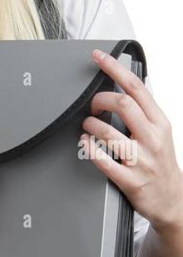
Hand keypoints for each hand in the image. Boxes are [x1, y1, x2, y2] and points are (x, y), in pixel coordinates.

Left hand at [79, 49, 182, 231]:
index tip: (99, 57)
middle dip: (100, 99)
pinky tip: (84, 144)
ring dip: (91, 125)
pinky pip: (103, 161)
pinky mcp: (130, 179)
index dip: (114, 68)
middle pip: (122, 104)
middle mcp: (152, 138)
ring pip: (108, 133)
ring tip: (88, 126)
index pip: (136, 87)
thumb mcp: (159, 131)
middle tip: (92, 105)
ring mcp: (142, 160)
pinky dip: (88, 149)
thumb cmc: (161, 161)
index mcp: (159, 121)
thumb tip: (125, 84)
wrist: (172, 199)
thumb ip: (143, 110)